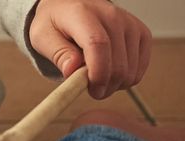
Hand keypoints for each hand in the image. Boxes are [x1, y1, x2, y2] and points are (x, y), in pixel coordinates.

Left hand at [28, 0, 151, 99]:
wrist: (71, 7)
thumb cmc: (56, 24)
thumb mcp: (43, 37)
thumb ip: (57, 53)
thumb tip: (71, 70)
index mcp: (84, 14)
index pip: (98, 45)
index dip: (97, 73)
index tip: (90, 89)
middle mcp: (112, 16)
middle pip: (118, 64)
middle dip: (103, 87)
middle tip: (89, 88)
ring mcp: (130, 24)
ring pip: (130, 72)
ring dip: (114, 85)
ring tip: (97, 77)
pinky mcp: (141, 34)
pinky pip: (139, 70)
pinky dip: (125, 79)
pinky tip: (110, 71)